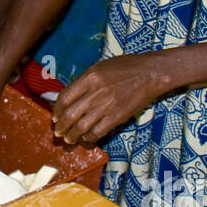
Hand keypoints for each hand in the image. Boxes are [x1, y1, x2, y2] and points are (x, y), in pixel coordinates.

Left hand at [52, 55, 167, 144]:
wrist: (150, 73)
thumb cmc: (125, 67)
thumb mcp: (99, 67)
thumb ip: (83, 82)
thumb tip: (69, 98)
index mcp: (89, 78)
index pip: (64, 98)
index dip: (57, 111)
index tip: (55, 117)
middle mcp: (95, 92)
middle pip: (70, 115)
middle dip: (61, 127)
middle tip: (58, 133)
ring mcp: (106, 106)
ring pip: (81, 127)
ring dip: (72, 136)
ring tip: (69, 139)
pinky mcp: (117, 117)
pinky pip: (98, 132)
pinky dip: (89, 137)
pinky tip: (86, 138)